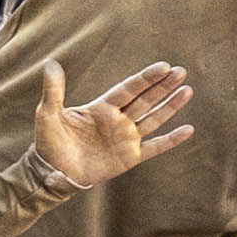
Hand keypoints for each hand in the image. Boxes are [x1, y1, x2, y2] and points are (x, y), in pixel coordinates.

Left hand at [29, 58, 198, 187]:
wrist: (52, 173)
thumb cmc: (49, 143)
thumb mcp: (48, 114)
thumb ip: (53, 91)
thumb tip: (50, 63)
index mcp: (102, 107)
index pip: (128, 89)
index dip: (145, 78)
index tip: (163, 66)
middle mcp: (118, 120)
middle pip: (145, 99)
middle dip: (163, 86)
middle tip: (181, 72)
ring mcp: (126, 138)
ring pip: (153, 118)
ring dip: (170, 105)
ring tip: (187, 90)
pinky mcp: (130, 157)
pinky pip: (155, 146)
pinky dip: (171, 140)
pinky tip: (188, 129)